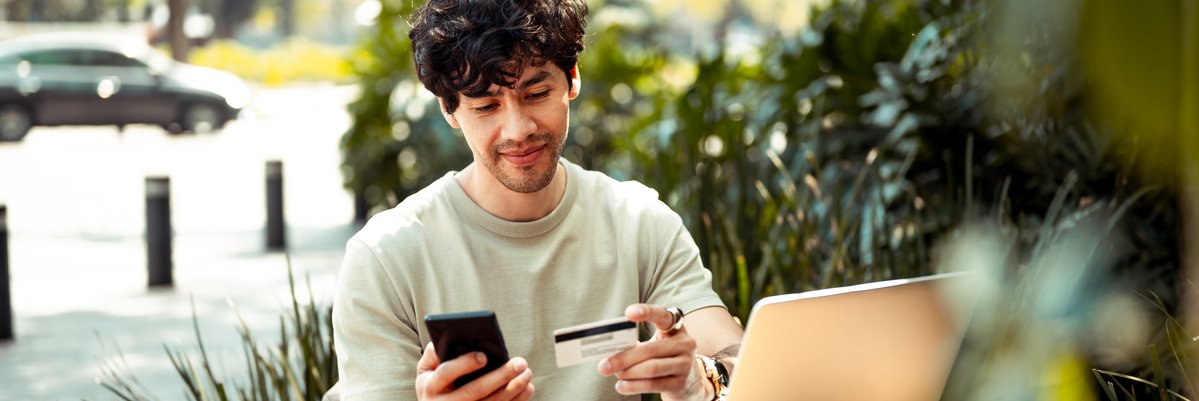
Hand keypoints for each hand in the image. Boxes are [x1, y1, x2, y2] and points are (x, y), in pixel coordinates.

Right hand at [415, 342, 535, 400]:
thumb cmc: (433, 384)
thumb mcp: (425, 370)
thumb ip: (434, 353)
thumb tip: (451, 336)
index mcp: (430, 387)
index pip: (446, 373)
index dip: (464, 364)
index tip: (484, 356)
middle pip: (475, 391)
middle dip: (500, 376)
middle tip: (520, 363)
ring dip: (513, 389)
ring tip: (527, 373)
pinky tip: (527, 388)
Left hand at [596, 304, 712, 400]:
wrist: (690, 382)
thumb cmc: (664, 358)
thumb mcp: (656, 345)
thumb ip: (637, 344)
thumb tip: (610, 352)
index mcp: (676, 328)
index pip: (663, 315)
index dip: (647, 312)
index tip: (628, 313)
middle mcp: (685, 344)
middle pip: (650, 349)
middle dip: (624, 358)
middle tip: (604, 365)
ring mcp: (685, 364)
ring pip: (651, 368)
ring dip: (628, 372)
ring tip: (614, 374)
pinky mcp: (680, 383)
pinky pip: (653, 384)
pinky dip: (634, 386)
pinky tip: (621, 386)